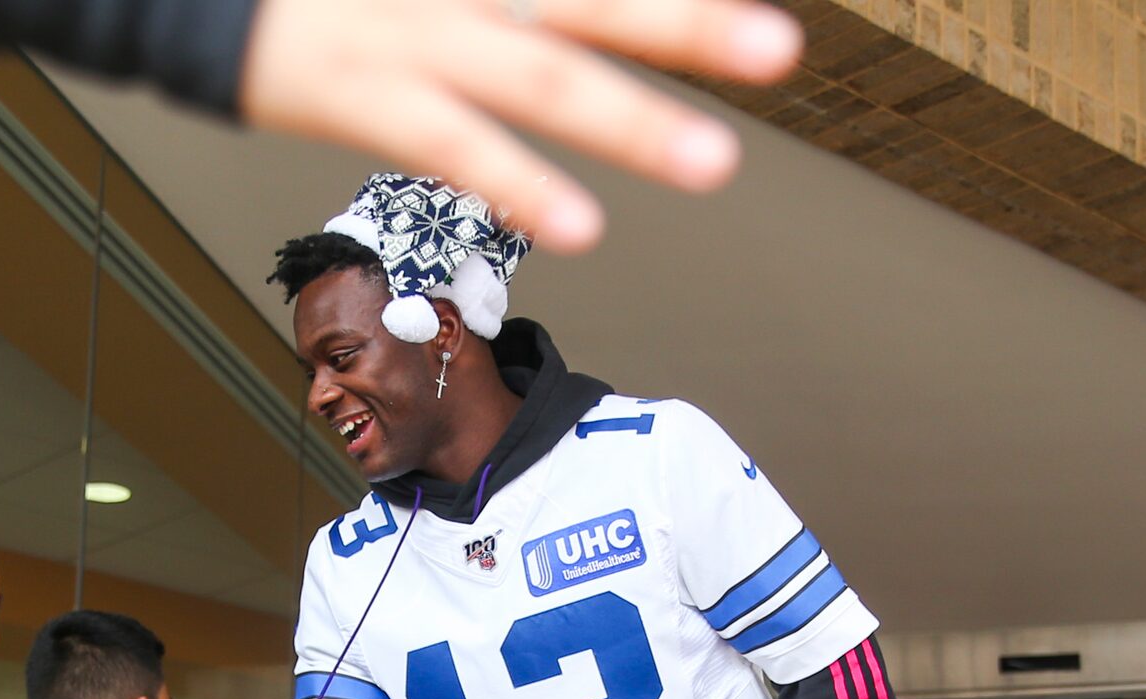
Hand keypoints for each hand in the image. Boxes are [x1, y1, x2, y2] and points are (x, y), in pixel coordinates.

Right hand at [236, 0, 804, 252]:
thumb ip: (484, 4)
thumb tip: (546, 19)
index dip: (668, 1)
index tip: (758, 23)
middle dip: (691, 26)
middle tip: (782, 53)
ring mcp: (414, 34)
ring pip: (543, 75)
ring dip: (632, 120)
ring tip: (715, 164)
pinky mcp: (363, 92)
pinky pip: (458, 146)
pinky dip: (523, 184)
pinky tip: (585, 229)